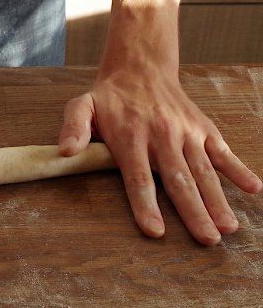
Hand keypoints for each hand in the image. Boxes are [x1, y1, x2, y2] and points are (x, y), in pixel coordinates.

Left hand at [58, 67, 262, 244]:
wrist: (140, 67)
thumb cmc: (108, 97)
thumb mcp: (82, 107)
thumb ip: (73, 128)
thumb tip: (64, 152)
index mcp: (131, 138)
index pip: (139, 178)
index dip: (146, 205)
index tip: (155, 231)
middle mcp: (162, 137)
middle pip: (179, 181)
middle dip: (194, 212)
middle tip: (207, 240)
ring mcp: (187, 133)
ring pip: (204, 171)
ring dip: (218, 200)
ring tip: (228, 227)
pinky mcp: (203, 130)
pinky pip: (223, 152)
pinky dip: (239, 169)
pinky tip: (254, 189)